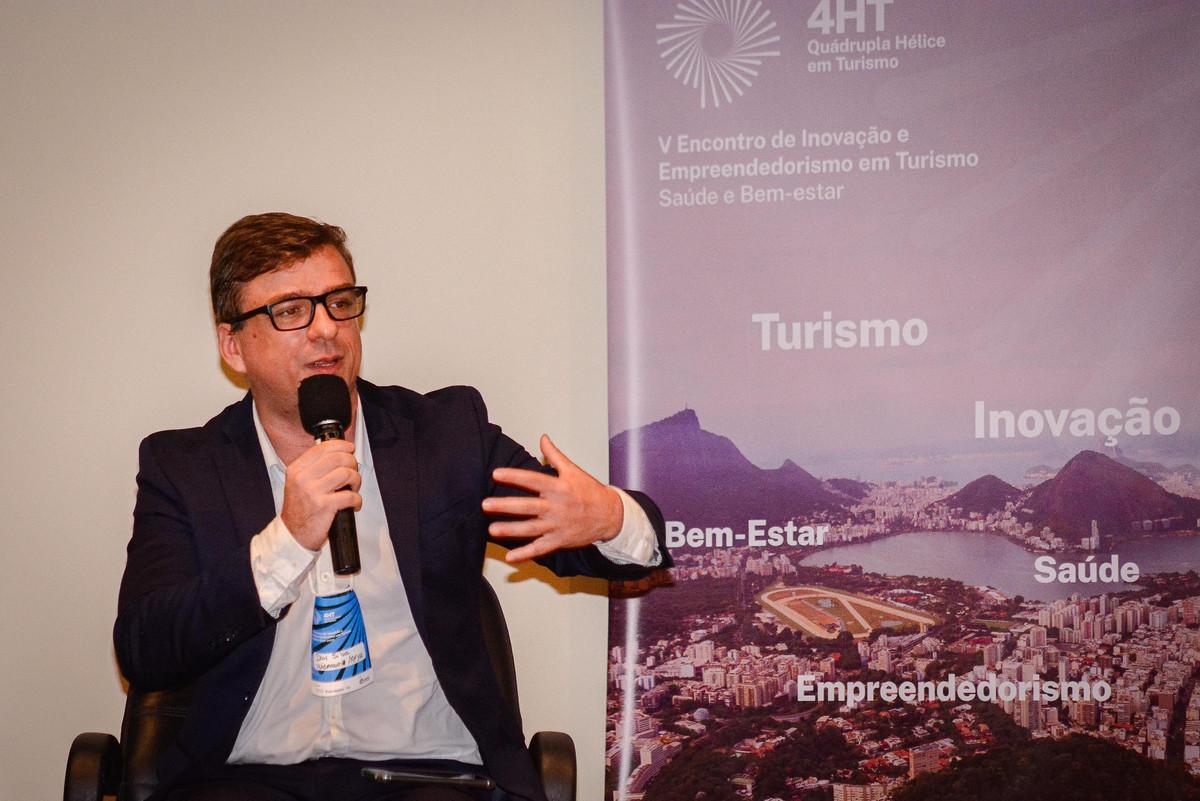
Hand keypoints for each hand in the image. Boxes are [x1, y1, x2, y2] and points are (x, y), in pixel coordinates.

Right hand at [281, 438, 361, 550]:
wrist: (293, 534)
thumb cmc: (300, 509)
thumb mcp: (298, 483)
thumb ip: (313, 468)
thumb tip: (339, 454)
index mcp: (296, 470)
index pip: (321, 448)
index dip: (340, 445)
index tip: (349, 448)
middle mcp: (302, 478)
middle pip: (337, 458)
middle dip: (352, 463)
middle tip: (353, 472)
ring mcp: (312, 492)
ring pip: (346, 474)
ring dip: (356, 480)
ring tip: (353, 488)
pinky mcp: (324, 506)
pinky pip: (350, 496)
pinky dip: (357, 500)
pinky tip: (354, 504)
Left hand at [483, 435, 623, 563]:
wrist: (610, 515)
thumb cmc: (590, 492)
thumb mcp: (573, 471)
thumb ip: (555, 456)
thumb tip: (543, 438)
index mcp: (558, 488)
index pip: (532, 480)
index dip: (514, 476)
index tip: (496, 474)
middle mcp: (556, 507)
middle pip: (527, 506)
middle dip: (505, 506)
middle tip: (485, 504)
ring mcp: (557, 526)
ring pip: (530, 529)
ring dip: (511, 530)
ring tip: (492, 530)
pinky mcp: (559, 541)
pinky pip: (540, 548)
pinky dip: (526, 554)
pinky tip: (510, 558)